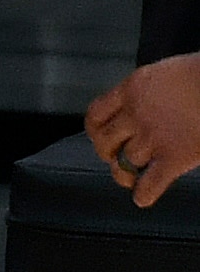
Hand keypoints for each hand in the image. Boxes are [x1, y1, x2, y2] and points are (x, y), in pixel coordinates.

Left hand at [88, 54, 199, 207]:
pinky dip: (144, 193)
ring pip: (124, 163)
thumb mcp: (165, 74)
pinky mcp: (175, 156)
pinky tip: (143, 197)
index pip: (97, 113)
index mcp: (132, 89)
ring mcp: (154, 137)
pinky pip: (151, 182)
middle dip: (107, 153)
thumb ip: (150, 92)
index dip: (96, 129)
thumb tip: (150, 106)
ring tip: (129, 179)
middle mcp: (136, 114)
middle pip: (104, 141)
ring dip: (123, 175)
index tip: (100, 135)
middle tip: (114, 157)